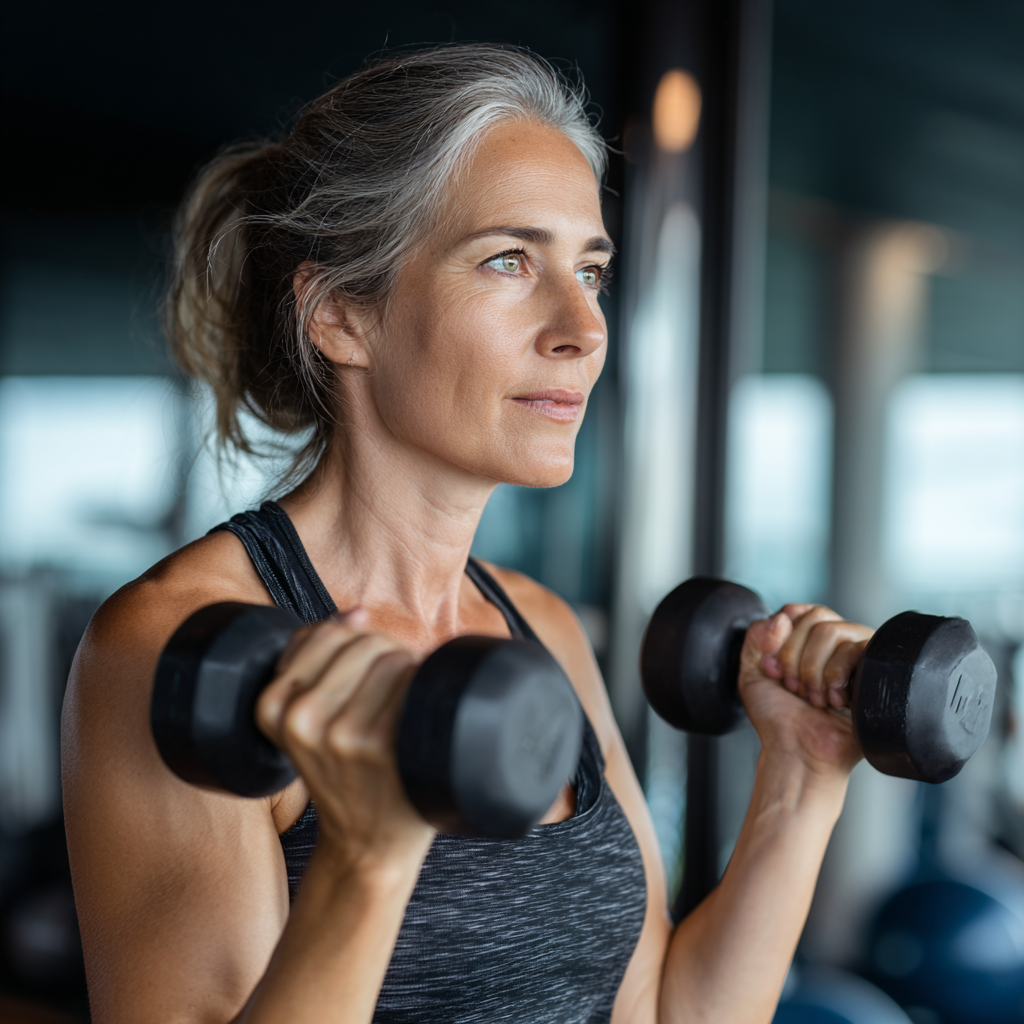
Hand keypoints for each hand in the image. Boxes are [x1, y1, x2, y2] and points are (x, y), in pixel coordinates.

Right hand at [255, 610, 434, 874]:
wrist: (368, 843)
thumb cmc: (346, 773)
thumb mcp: (307, 719)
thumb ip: (318, 658)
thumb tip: (355, 613)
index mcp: (271, 706)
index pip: (328, 633)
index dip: (357, 646)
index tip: (366, 678)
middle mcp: (300, 718)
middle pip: (364, 641)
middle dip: (388, 655)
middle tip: (394, 693)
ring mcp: (340, 732)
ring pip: (390, 655)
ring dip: (410, 670)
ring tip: (407, 705)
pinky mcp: (379, 744)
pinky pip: (410, 678)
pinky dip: (425, 686)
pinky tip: (420, 714)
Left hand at [737, 605, 872, 780]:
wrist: (797, 751)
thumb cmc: (777, 719)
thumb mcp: (752, 672)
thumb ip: (756, 636)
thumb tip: (782, 617)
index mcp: (804, 640)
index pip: (795, 611)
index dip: (780, 639)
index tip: (773, 669)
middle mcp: (832, 643)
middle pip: (815, 617)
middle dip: (795, 656)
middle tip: (794, 688)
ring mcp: (855, 655)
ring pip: (833, 630)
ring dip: (813, 670)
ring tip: (815, 698)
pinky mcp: (874, 669)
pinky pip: (857, 648)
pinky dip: (835, 675)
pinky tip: (834, 700)